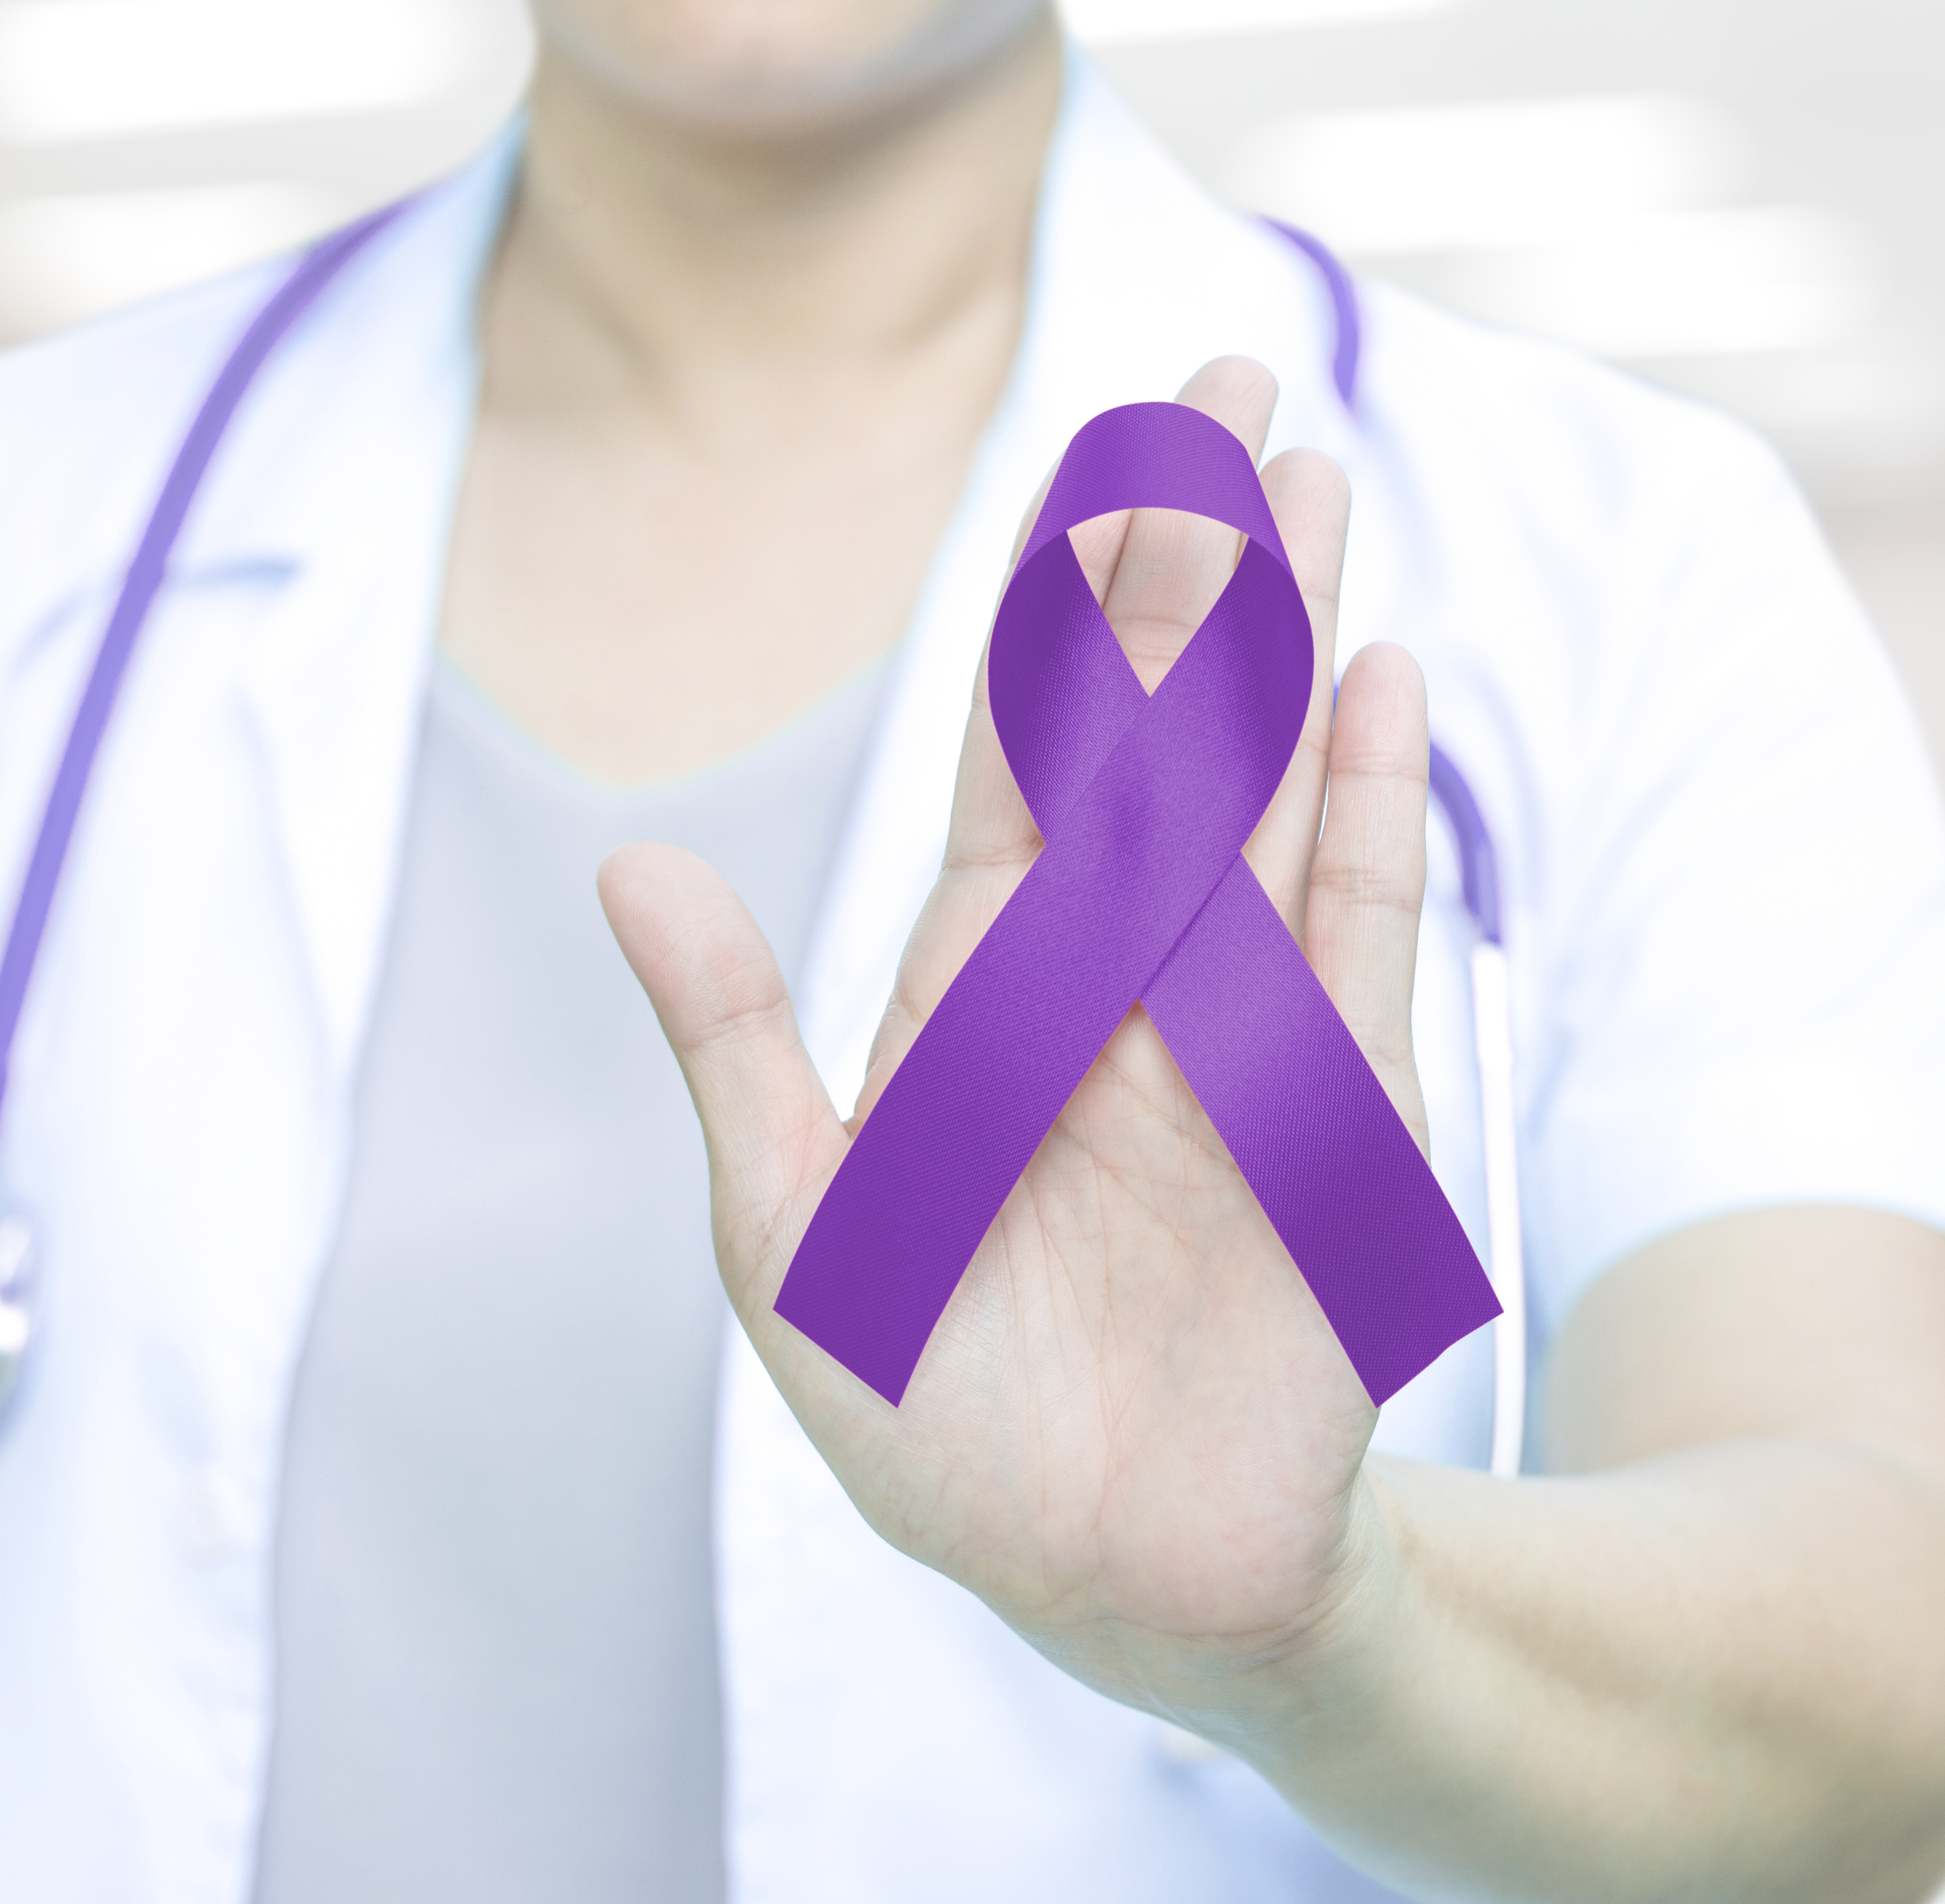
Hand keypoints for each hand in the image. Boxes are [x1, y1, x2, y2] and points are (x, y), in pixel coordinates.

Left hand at [599, 356, 1433, 1734]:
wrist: (1102, 1575)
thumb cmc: (935, 1416)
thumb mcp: (795, 1235)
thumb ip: (733, 1048)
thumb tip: (629, 866)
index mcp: (977, 991)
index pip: (1019, 757)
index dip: (1050, 611)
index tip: (1094, 466)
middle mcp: (1108, 981)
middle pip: (1153, 736)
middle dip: (1186, 569)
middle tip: (1228, 386)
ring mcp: (1229, 1035)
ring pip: (1262, 799)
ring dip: (1285, 649)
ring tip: (1311, 489)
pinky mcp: (1333, 1120)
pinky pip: (1359, 943)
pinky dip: (1369, 821)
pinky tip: (1378, 689)